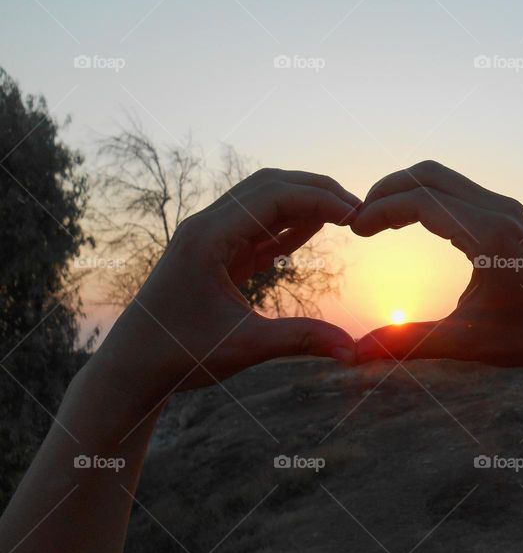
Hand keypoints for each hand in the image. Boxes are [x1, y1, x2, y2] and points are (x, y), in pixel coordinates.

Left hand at [89, 169, 359, 410]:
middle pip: (269, 186)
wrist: (135, 366)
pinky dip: (289, 223)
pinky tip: (317, 228)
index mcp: (208, 238)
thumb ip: (301, 340)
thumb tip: (353, 350)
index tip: (357, 214)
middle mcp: (207, 227)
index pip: (272, 196)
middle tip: (359, 209)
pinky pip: (257, 226)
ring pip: (263, 200)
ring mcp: (210, 238)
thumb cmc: (181, 356)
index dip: (319, 199)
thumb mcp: (245, 347)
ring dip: (304, 202)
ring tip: (346, 215)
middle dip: (316, 191)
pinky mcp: (216, 254)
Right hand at [352, 161, 522, 370]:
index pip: (420, 201)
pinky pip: (457, 190)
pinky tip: (409, 224)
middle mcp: (499, 210)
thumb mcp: (466, 341)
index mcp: (489, 236)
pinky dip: (426, 197)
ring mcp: (506, 207)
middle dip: (387, 191)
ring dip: (406, 191)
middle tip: (360, 221)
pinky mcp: (508, 212)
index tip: (355, 231)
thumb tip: (357, 354)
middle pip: (428, 175)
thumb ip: (409, 342)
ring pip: (442, 177)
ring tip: (378, 222)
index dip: (380, 211)